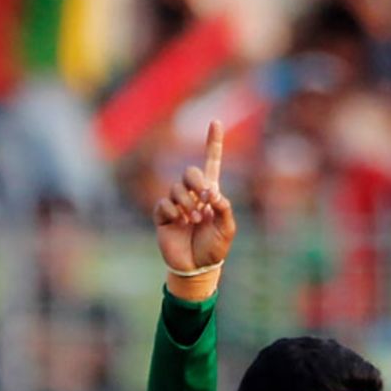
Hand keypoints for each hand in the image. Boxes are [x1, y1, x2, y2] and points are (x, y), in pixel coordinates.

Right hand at [154, 120, 235, 289]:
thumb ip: (224, 209)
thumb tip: (213, 193)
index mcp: (210, 195)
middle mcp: (192, 195)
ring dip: (188, 203)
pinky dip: (173, 211)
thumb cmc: (214, 250)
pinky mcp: (163, 216)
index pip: (211, 163)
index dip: (213, 143)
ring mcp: (176, 205)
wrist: (196, 268)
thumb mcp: (227, 230)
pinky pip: (164, 204)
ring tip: (194, 220)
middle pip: (190, 172)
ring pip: (177, 188)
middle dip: (197, 182)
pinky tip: (180, 222)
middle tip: (205, 199)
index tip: (215, 122)